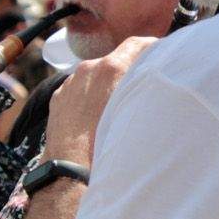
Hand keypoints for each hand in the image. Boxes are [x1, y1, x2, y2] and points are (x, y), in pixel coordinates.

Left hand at [43, 35, 155, 163]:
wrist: (72, 173)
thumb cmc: (109, 148)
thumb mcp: (139, 116)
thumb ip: (148, 91)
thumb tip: (157, 85)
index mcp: (110, 69)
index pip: (137, 44)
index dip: (152, 48)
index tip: (160, 58)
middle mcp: (88, 69)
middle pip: (116, 60)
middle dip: (129, 70)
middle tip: (141, 88)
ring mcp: (70, 83)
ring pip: (96, 75)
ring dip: (107, 84)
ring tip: (116, 107)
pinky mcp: (58, 98)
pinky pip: (79, 89)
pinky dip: (89, 96)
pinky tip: (96, 117)